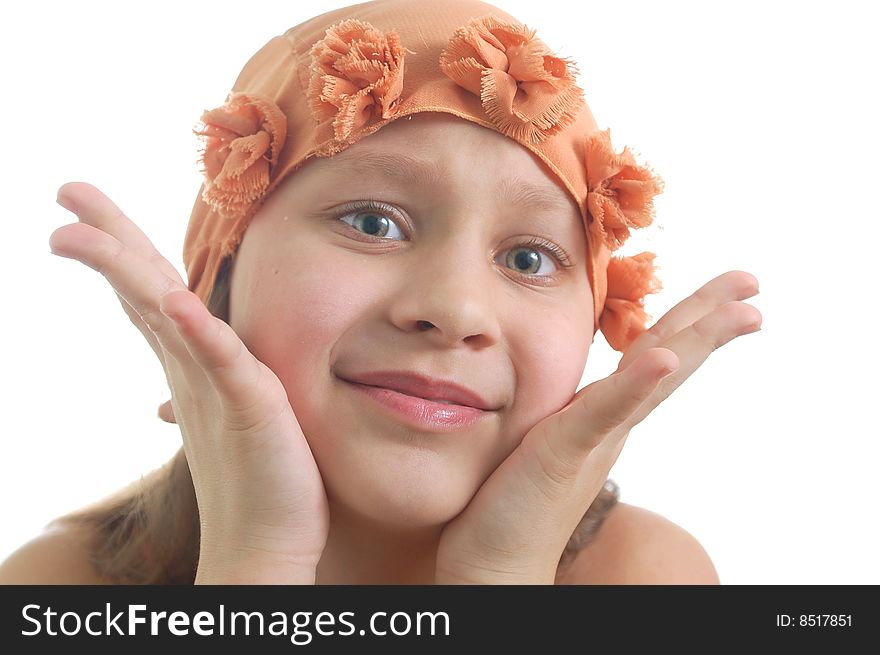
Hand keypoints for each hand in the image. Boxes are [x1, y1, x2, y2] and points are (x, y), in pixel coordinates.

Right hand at [49, 182, 329, 583]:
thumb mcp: (232, 403)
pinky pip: (224, 361)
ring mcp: (214, 387)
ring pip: (166, 314)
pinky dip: (198, 330)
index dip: (120, 247)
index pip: (150, 292)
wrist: (266, 543)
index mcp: (191, 362)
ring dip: (127, 271)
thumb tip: (189, 347)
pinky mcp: (249, 407)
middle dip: (107, 239)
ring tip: (80, 232)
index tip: (83, 208)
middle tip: (65, 191)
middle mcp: (191, 369)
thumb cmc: (259, 473)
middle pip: (144, 289)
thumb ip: (212, 367)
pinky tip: (176, 300)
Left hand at [435, 271, 761, 583]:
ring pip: (653, 379)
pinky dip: (636, 384)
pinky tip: (667, 358)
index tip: (731, 290)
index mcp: (605, 415)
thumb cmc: (513, 501)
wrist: (494, 563)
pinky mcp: (563, 453)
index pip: (656, 355)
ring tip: (741, 310)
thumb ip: (571, 411)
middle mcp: (612, 425)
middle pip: (670, 357)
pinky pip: (602, 412)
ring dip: (697, 341)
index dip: (692, 320)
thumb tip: (578, 387)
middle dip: (712, 317)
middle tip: (754, 282)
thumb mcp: (546, 437)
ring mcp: (594, 439)